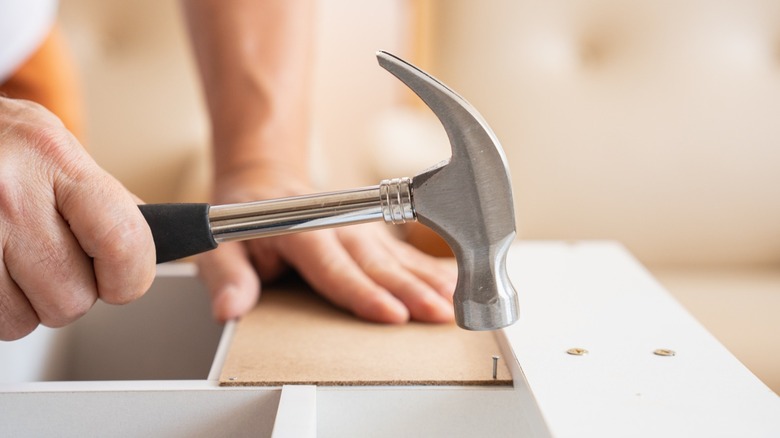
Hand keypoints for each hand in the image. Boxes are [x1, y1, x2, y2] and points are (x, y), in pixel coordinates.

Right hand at [0, 98, 155, 339]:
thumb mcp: (54, 150)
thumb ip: (102, 199)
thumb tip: (141, 254)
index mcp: (54, 158)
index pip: (123, 241)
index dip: (131, 278)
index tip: (123, 283)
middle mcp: (10, 191)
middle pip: (73, 296)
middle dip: (69, 291)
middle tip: (53, 262)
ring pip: (25, 319)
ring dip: (25, 304)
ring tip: (15, 262)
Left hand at [196, 169, 456, 323]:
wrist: (265, 180)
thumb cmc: (243, 216)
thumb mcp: (220, 244)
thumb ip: (226, 275)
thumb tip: (230, 308)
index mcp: (301, 229)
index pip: (335, 267)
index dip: (365, 293)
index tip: (392, 314)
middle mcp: (339, 226)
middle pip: (378, 264)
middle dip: (413, 291)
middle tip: (441, 315)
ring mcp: (361, 228)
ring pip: (399, 258)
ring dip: (430, 281)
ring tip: (457, 302)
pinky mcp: (374, 234)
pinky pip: (407, 253)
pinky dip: (432, 269)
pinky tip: (456, 283)